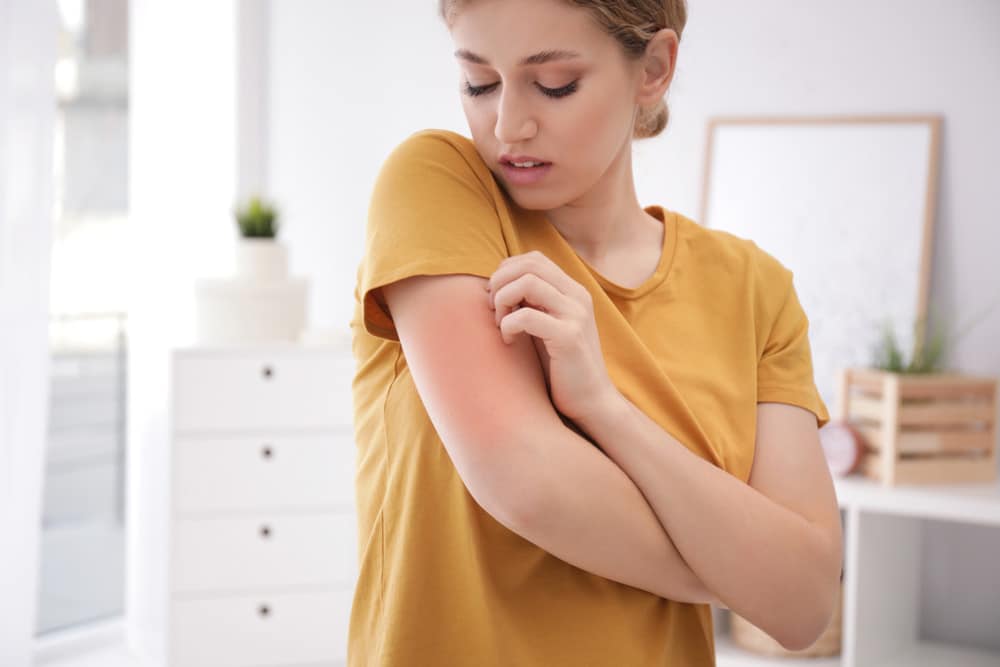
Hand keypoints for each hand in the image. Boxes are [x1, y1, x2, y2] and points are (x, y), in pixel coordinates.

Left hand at [487, 251, 615, 422]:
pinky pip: (526, 316)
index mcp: (572, 291)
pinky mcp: (568, 338)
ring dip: (503, 300)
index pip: (533, 258)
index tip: (497, 298)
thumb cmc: (560, 366)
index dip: (506, 271)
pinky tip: (509, 341)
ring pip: (527, 282)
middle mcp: (577, 296)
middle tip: (494, 310)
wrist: (591, 401)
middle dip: (500, 282)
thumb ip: (531, 302)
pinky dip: (508, 325)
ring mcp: (575, 315)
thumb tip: (496, 284)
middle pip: (528, 264)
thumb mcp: (546, 325)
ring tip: (501, 324)